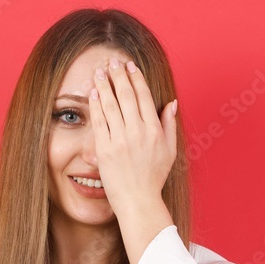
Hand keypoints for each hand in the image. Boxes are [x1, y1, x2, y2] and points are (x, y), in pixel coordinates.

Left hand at [89, 56, 177, 214]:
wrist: (138, 201)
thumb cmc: (154, 178)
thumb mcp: (170, 151)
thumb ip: (169, 125)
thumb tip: (171, 102)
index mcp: (154, 131)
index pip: (143, 96)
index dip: (136, 78)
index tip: (130, 66)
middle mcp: (137, 133)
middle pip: (126, 96)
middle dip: (118, 76)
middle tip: (112, 62)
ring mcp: (120, 140)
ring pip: (111, 105)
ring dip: (104, 85)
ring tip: (99, 72)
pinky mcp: (105, 149)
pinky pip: (99, 122)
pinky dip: (95, 105)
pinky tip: (93, 93)